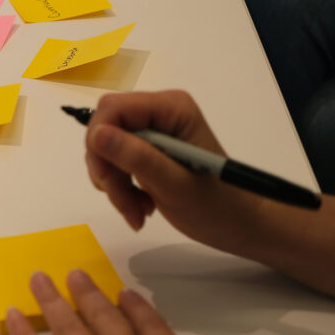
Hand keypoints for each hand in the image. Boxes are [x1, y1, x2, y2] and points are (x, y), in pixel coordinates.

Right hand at [83, 90, 269, 257]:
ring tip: (137, 211)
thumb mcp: (174, 185)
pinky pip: (114, 162)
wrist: (238, 226)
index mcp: (171, 108)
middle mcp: (159, 112)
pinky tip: (140, 205)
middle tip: (123, 203)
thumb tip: (96, 134)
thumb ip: (136, 157)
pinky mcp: (146, 149)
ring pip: (105, 149)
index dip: (99, 140)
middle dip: (107, 169)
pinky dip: (119, 188)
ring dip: (114, 184)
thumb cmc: (215, 206)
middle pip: (105, 129)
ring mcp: (152, 130)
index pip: (113, 109)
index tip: (104, 178)